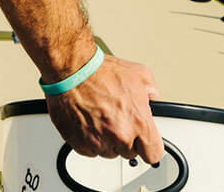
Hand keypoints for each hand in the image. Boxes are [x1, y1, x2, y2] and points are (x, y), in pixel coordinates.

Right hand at [46, 55, 162, 162]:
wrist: (70, 70)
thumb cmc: (98, 71)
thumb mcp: (138, 73)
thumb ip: (151, 90)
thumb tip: (151, 96)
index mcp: (138, 122)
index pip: (153, 153)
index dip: (148, 146)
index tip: (143, 141)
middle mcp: (120, 136)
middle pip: (129, 152)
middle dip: (125, 139)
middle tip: (115, 119)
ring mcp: (99, 141)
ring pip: (108, 152)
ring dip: (105, 140)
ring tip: (98, 117)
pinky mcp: (79, 143)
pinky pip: (89, 151)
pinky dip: (88, 140)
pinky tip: (86, 122)